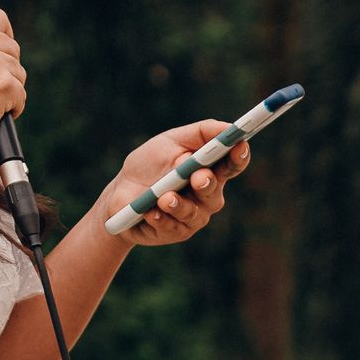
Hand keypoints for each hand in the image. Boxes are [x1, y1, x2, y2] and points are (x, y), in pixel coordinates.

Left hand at [104, 121, 249, 246]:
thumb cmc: (150, 164)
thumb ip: (201, 133)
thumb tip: (227, 128)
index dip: (238, 157)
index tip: (239, 146)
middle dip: (207, 184)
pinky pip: (171, 227)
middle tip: (199, 178)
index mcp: (211, 170)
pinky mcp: (174, 232)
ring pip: (193, 213)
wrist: (120, 193)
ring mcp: (192, 216)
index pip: (231, 165)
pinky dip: (160, 218)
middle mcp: (207, 196)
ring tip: (163, 197)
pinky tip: (150, 212)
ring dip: (179, 205)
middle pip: (214, 192)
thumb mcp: (172, 141)